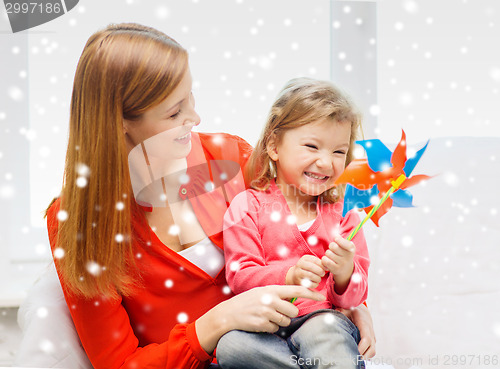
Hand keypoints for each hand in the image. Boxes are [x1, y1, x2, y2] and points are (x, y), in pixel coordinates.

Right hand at [196, 285, 324, 352]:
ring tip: (266, 317)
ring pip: (285, 322)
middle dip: (288, 315)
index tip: (321, 296)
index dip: (310, 293)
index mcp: (271, 289)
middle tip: (277, 312)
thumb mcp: (261, 292)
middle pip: (293, 311)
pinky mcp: (262, 324)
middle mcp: (270, 299)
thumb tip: (294, 300)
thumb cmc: (247, 302)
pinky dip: (270, 328)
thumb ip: (277, 295)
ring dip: (279, 322)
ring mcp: (266, 312)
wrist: (228, 313)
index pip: (296, 289)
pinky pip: (275, 329)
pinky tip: (260, 322)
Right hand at [286, 255, 325, 288]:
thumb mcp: (313, 263)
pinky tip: (315, 283)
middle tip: (323, 274)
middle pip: (312, 267)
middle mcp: (299, 264)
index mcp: (305, 258)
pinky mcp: (298, 281)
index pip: (315, 260)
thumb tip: (327, 267)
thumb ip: (320, 264)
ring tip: (319, 279)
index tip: (326, 269)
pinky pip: (309, 283)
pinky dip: (315, 284)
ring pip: (310, 275)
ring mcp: (298, 272)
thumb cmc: (308, 268)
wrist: (295, 275)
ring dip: (318, 278)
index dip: (322, 265)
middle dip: (320, 272)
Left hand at [321, 237, 354, 292]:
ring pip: (328, 253)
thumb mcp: (345, 246)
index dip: (338, 240)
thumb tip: (334, 234)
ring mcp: (342, 264)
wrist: (345, 269)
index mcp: (352, 248)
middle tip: (333, 249)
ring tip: (331, 256)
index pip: (344, 242)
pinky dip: (324, 259)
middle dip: (331, 246)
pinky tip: (327, 260)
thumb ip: (340, 239)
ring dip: (327, 253)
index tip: (336, 239)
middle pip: (333, 246)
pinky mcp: (336, 269)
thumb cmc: (343, 254)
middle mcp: (348, 257)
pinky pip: (325, 260)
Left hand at [337, 304, 375, 358]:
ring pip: (372, 352)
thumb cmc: (353, 311)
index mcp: (364, 325)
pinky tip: (353, 354)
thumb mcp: (346, 309)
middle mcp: (371, 333)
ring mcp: (373, 339)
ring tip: (351, 358)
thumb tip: (330, 319)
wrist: (363, 312)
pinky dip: (364, 355)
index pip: (366, 339)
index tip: (353, 353)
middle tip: (350, 359)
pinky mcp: (372, 343)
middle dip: (362, 356)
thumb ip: (339, 313)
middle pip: (372, 350)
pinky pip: (370, 352)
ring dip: (363, 357)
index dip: (361, 348)